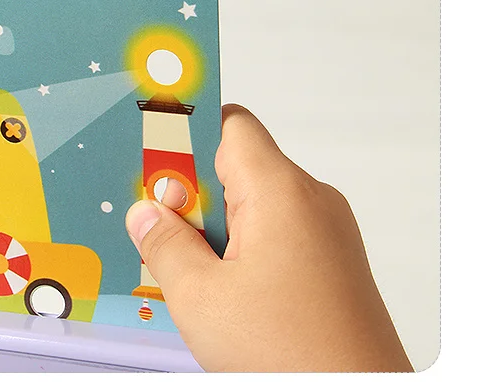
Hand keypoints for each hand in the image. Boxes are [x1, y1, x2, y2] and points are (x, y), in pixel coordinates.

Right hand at [125, 104, 411, 371]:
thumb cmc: (293, 354)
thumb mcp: (200, 297)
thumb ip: (165, 245)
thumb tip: (146, 214)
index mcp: (280, 191)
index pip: (230, 124)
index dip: (186, 132)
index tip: (149, 158)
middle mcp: (311, 201)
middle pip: (237, 168)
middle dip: (190, 195)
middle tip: (156, 230)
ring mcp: (326, 233)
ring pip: (253, 206)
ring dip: (213, 229)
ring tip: (186, 272)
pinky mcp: (332, 264)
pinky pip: (275, 235)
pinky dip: (240, 251)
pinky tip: (219, 291)